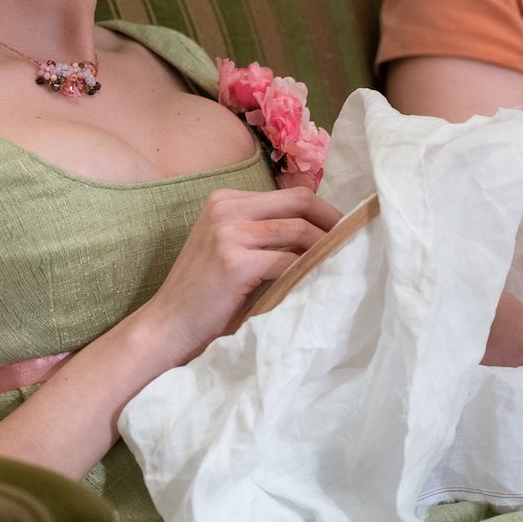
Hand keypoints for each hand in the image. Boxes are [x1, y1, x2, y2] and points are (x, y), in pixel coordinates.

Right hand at [142, 185, 342, 364]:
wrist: (166, 327)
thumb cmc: (204, 295)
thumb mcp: (231, 249)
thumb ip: (264, 233)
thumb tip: (322, 232)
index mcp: (226, 200)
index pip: (290, 194)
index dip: (324, 211)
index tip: (344, 230)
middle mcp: (226, 208)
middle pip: (300, 202)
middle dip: (333, 222)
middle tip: (355, 243)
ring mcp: (228, 233)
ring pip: (299, 231)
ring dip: (326, 249)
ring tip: (343, 265)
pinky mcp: (234, 261)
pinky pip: (288, 261)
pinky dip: (309, 272)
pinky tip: (319, 283)